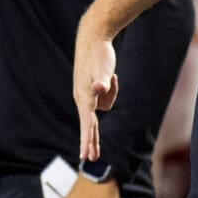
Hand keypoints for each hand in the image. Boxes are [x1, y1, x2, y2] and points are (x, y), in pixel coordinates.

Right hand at [73, 28, 118, 162]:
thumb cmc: (98, 54)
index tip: (84, 155)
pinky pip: (106, 97)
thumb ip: (103, 82)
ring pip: (105, 105)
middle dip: (91, 140)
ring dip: (112, 94)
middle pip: (89, 124)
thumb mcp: (104, 69)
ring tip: (113, 76)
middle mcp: (84, 98)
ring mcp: (88, 95)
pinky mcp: (93, 90)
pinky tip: (111, 75)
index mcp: (84, 97)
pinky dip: (111, 88)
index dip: (86, 140)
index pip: (86, 124)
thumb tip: (99, 88)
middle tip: (91, 158)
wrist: (93, 39)